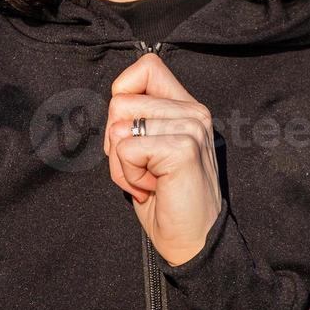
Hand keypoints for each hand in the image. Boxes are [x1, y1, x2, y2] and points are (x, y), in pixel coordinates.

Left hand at [104, 52, 223, 266]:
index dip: (123, 92)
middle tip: (142, 169)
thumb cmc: (166, 200)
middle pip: (121, 100)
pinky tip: (152, 188)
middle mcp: (194, 111)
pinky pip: (126, 150)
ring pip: (118, 127)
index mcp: (187, 107)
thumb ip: (139, 120)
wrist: (193, 243)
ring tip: (149, 181)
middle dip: (116, 142)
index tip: (129, 131)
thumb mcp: (151, 150)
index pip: (147, 66)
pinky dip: (129, 176)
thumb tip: (115, 100)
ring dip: (122, 164)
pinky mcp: (183, 148)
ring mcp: (191, 128)